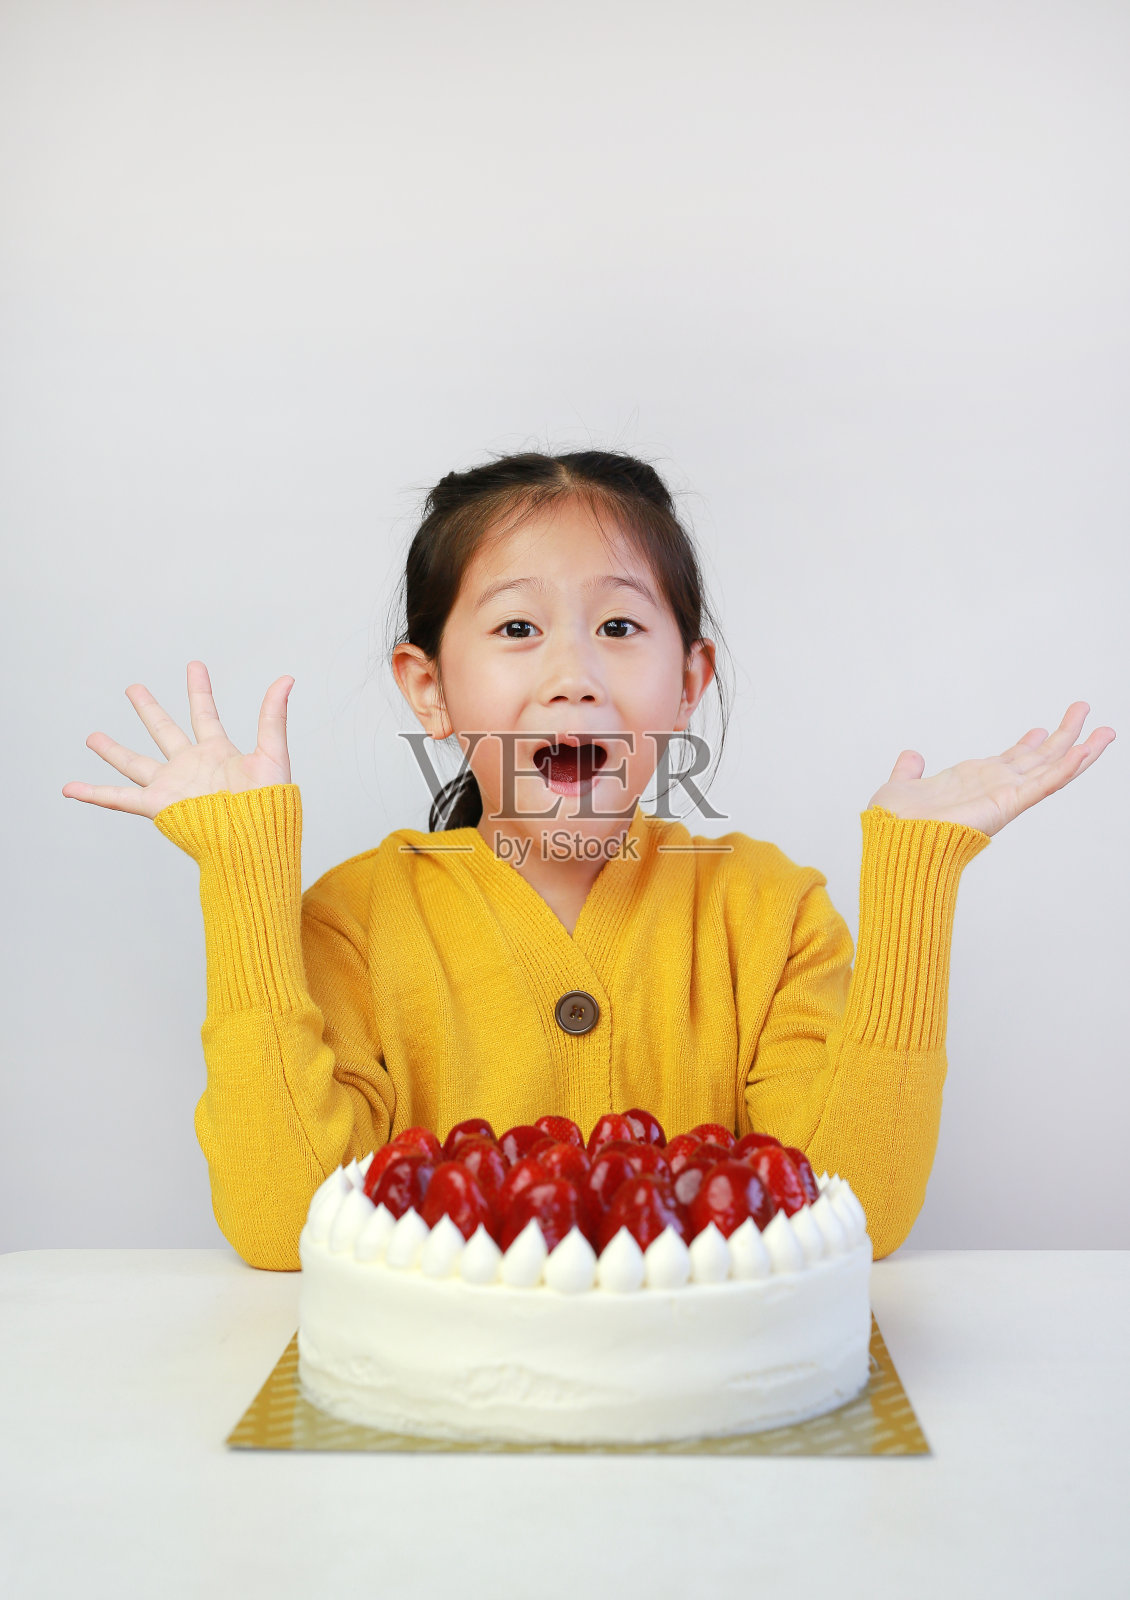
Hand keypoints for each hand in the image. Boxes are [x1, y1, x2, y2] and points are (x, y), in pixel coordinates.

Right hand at [62, 661, 294, 819]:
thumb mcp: (273, 754)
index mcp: (218, 752)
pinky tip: (70, 788)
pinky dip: (93, 793)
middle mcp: (191, 766)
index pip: (204, 713)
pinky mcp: (158, 806)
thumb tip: (287, 679)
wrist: (255, 839)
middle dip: (148, 709)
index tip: (194, 665)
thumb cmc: (269, 804)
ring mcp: (172, 786)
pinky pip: (118, 798)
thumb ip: (272, 716)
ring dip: (113, 750)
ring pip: (135, 763)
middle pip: (164, 731)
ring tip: (92, 736)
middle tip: (133, 688)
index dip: (199, 689)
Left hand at [867, 702, 1115, 838]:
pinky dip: (1066, 768)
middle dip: (1063, 735)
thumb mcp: (901, 785)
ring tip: (1106, 731)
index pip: (1010, 760)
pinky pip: (1044, 784)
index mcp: (974, 781)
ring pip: (1052, 768)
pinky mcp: (1008, 804)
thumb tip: (911, 757)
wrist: (895, 839)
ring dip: (1080, 749)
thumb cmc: (895, 823)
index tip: (1040, 728)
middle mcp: (995, 787)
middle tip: (1083, 710)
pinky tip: (1085, 751)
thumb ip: (908, 771)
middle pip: (1039, 758)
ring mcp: (1005, 795)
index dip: (1027, 744)